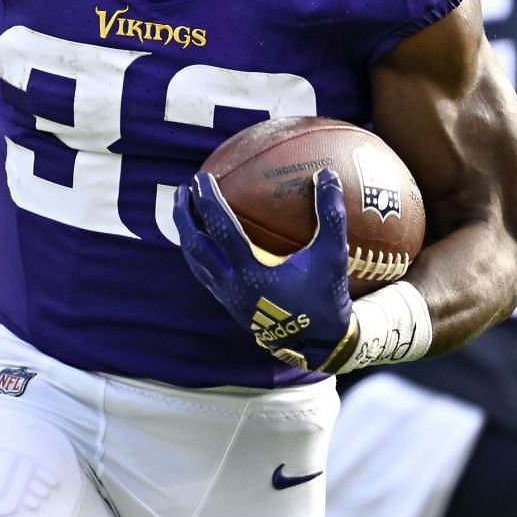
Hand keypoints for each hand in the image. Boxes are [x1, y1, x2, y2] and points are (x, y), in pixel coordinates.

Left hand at [173, 168, 357, 372]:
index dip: (208, 202)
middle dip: (185, 215)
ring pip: (194, 261)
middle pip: (196, 245)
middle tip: (184, 189)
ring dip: (186, 233)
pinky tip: (201, 239)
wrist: (318, 343)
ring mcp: (227, 296)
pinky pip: (203, 272)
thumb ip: (330, 216)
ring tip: (184, 210)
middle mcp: (232, 284)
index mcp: (251, 272)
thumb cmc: (326, 297)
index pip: (221, 229)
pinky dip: (196, 252)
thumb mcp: (332, 256)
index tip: (201, 178)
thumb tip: (327, 174)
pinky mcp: (229, 304)